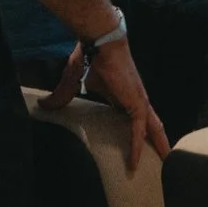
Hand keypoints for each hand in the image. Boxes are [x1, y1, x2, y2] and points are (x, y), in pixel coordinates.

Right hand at [41, 37, 170, 168]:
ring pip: (152, 130)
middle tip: (161, 159)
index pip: (131, 118)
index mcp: (121, 96)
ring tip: (164, 163)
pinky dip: (137, 147)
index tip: (131, 145)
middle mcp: (133, 101)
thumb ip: (61, 96)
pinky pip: (138, 131)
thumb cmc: (88, 57)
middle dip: (155, 142)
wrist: (99, 42)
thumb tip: (43, 105)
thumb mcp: (72, 82)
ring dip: (158, 146)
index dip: (134, 132)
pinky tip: (134, 163)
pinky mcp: (136, 105)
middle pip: (148, 126)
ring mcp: (138, 103)